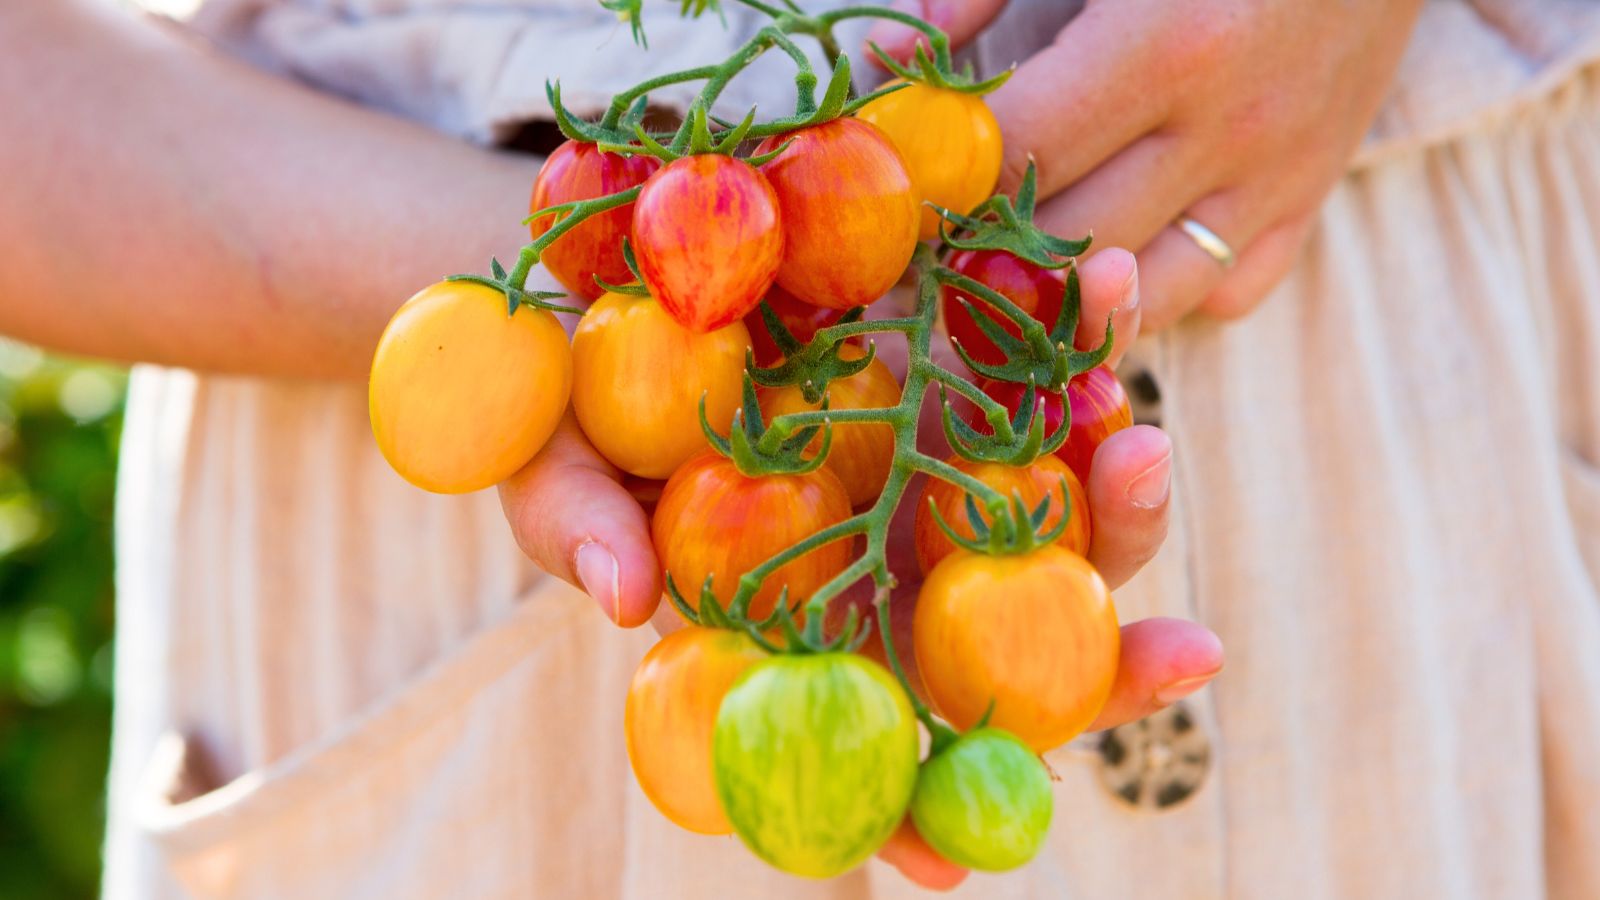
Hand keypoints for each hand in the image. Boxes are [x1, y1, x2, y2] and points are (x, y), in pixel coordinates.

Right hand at [498, 252, 1222, 889]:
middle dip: (1103, 672)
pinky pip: (1037, 367)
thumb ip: (574, 523)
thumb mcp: (546, 459)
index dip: (909, 810)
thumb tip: (621, 597)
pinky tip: (1106, 278)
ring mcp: (927, 465)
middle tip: (1184, 653)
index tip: (963, 867)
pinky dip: (1078, 337)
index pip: (859, 736)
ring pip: (1055, 511)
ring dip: (1121, 484)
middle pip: (1008, 650)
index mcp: (791, 619)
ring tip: (1140, 427)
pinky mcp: (953, 361)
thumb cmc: (562, 399)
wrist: (603, 272)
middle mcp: (876, 560)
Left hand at [869, 0, 1423, 329]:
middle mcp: (1229, 129)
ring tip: (1005, 281)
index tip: (899, 187)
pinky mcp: (1310, 198)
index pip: (1022, 153)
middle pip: (1071, 242)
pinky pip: (1223, 293)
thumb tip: (893, 64)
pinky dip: (1159, 294)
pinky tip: (1113, 262)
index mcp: (1168, 45)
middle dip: (985, 253)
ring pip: (1146, 296)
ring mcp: (1277, 177)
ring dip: (1064, 299)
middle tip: (926, 250)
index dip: (946, 179)